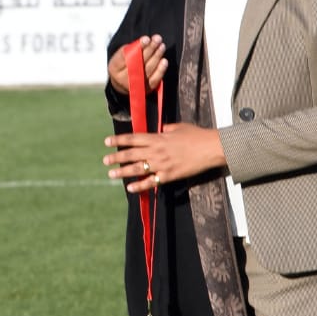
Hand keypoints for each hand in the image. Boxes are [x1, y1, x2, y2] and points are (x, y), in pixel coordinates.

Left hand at [102, 122, 225, 192]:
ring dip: (122, 172)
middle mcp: (156, 151)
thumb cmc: (197, 135)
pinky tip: (130, 188)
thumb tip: (161, 129)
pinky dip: (139, 185)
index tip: (106, 142)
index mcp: (157, 137)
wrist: (211, 148)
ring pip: (137, 169)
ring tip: (111, 174)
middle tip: (105, 161)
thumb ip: (167, 129)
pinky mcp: (169, 175)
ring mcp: (161, 164)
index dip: (118, 140)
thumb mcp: (179, 127)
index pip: (133, 139)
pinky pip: (151, 182)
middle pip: (131, 154)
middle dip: (116, 158)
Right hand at [107, 34, 166, 95]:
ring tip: (162, 46)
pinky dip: (160, 70)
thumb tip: (147, 41)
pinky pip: (155, 79)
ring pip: (148, 69)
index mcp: (114, 68)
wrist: (123, 85)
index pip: (126, 56)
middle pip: (138, 62)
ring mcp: (135, 86)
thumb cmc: (123, 65)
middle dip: (149, 49)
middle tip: (157, 39)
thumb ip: (131, 49)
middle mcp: (123, 79)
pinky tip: (164, 61)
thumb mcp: (121, 57)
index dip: (137, 47)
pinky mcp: (146, 90)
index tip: (146, 38)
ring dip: (156, 56)